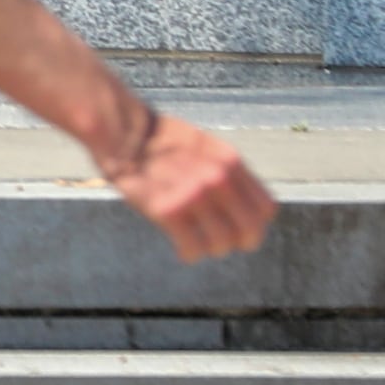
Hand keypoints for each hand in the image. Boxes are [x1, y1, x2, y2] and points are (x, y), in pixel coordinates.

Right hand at [100, 108, 276, 262]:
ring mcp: (192, 194)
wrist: (119, 131)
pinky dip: (190, 253)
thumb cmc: (157, 141)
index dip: (255, 223)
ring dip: (211, 249)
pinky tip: (182, 249)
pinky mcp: (166, 210)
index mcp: (229, 160)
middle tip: (222, 243)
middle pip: (249, 231)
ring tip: (198, 243)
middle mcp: (217, 178)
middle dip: (238, 242)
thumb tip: (243, 205)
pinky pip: (192, 248)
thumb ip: (226, 173)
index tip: (241, 227)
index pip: (266, 209)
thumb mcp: (203, 147)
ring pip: (222, 244)